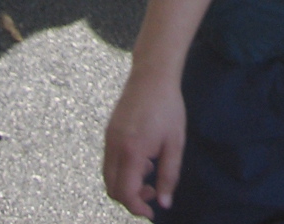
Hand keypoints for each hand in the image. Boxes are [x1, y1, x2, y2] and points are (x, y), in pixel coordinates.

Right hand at [104, 70, 186, 217]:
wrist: (152, 74)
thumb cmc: (168, 106)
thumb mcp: (175, 142)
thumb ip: (169, 175)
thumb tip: (164, 202)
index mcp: (132, 151)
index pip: (125, 193)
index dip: (138, 207)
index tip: (152, 211)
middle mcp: (114, 147)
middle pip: (112, 189)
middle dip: (130, 198)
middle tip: (152, 191)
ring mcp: (109, 138)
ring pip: (108, 176)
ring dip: (125, 184)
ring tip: (150, 170)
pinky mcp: (108, 131)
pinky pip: (108, 161)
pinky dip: (121, 170)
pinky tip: (142, 157)